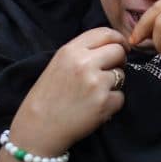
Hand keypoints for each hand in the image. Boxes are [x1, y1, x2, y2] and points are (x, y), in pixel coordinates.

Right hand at [10, 28, 128, 155]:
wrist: (38, 128)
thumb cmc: (47, 97)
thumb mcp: (58, 64)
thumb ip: (82, 52)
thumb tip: (111, 46)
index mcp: (71, 51)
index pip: (104, 33)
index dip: (117, 39)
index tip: (121, 47)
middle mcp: (85, 63)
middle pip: (118, 51)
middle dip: (119, 60)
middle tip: (110, 71)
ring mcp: (96, 83)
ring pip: (121, 75)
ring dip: (113, 84)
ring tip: (94, 94)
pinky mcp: (104, 103)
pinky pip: (120, 97)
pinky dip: (112, 103)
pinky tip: (95, 108)